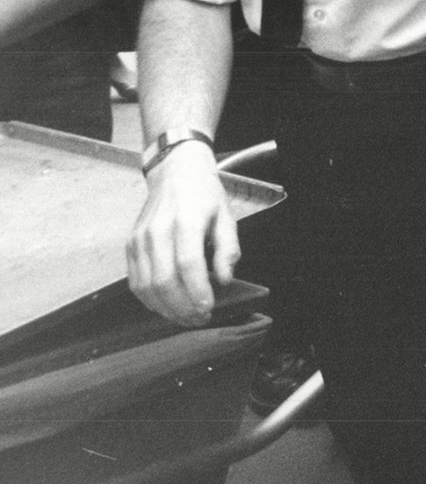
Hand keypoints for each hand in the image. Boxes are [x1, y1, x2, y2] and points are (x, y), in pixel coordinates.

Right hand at [126, 144, 237, 326]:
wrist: (175, 173)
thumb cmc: (204, 195)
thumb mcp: (226, 216)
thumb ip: (228, 248)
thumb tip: (225, 279)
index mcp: (185, 221)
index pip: (188, 265)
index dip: (197, 292)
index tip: (208, 309)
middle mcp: (157, 232)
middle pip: (164, 281)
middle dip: (182, 307)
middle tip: (198, 319)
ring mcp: (139, 240)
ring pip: (146, 286)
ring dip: (165, 308)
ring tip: (184, 317)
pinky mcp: (130, 246)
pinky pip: (135, 281)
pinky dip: (149, 299)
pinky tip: (165, 306)